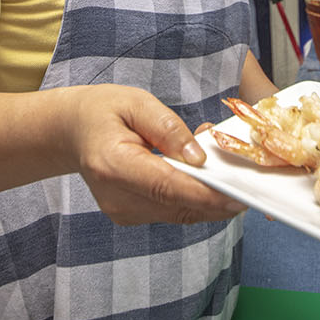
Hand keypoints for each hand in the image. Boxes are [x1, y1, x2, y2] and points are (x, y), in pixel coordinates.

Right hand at [67, 85, 245, 225]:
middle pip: (178, 206)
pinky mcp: (131, 216)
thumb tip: (199, 158)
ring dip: (209, 196)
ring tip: (223, 166)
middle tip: (246, 177)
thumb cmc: (103, 111)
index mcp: (113, 165)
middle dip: (217, 195)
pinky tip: (202, 175)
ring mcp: (123, 212)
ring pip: (181, 213)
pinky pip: (173, 211)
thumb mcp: (137, 102)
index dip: (205, 193)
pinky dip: (194, 197)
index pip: (166, 187)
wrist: (73, 132)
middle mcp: (116, 197)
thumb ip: (168, 129)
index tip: (238, 194)